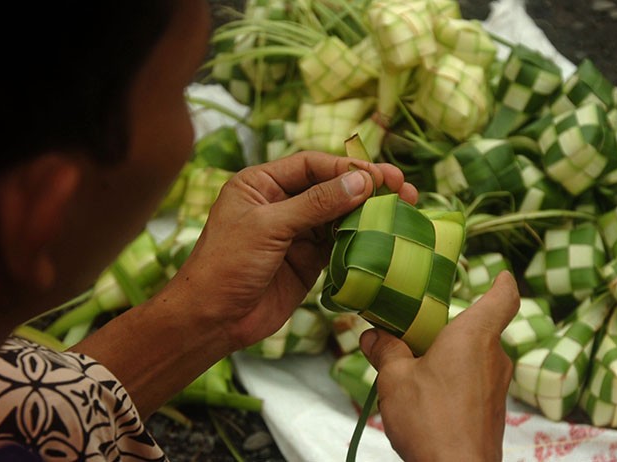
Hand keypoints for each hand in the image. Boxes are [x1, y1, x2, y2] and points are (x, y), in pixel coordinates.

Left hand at [181, 151, 417, 349]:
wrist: (212, 319)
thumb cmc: (226, 264)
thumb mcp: (268, 226)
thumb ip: (315, 204)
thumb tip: (361, 182)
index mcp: (261, 184)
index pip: (311, 166)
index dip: (346, 168)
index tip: (378, 176)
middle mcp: (280, 204)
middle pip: (331, 187)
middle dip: (365, 187)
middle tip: (402, 187)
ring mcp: (295, 233)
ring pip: (339, 216)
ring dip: (369, 213)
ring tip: (404, 208)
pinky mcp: (307, 261)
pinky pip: (339, 244)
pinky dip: (361, 239)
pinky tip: (385, 235)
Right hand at [360, 272, 518, 461]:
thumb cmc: (430, 420)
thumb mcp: (395, 378)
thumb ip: (385, 351)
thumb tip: (372, 336)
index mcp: (474, 336)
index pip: (503, 298)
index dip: (502, 283)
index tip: (500, 275)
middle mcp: (493, 356)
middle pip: (478, 328)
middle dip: (448, 328)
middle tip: (415, 329)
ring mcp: (497, 386)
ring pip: (473, 357)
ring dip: (447, 357)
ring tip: (411, 368)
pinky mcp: (492, 410)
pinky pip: (473, 381)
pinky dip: (452, 380)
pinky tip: (424, 396)